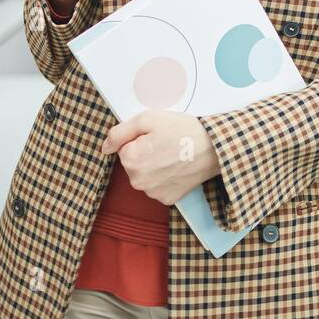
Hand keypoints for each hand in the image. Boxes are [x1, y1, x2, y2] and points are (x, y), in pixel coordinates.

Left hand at [100, 111, 220, 203]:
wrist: (213, 149)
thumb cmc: (182, 130)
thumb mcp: (148, 119)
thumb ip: (120, 132)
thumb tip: (105, 147)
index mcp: (131, 160)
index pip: (124, 148)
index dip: (139, 139)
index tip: (156, 135)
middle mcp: (138, 181)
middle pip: (133, 163)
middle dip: (144, 153)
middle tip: (165, 143)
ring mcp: (153, 193)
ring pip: (145, 175)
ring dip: (154, 166)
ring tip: (173, 154)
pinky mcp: (166, 199)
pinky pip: (157, 186)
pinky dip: (164, 178)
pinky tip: (177, 168)